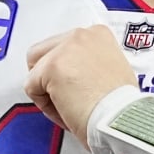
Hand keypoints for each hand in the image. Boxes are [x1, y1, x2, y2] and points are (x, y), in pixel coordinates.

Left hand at [24, 25, 135, 143]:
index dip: (64, 71)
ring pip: (34, 70)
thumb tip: (73, 73)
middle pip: (41, 52)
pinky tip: (65, 111)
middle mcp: (81, 35)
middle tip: (61, 97)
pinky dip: (44, 105)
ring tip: (67, 106)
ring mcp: (64, 49)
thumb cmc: (121, 106)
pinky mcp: (51, 67)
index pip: (63, 46)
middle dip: (46, 76)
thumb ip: (90, 63)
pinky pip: (31, 87)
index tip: (72, 87)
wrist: (122, 119)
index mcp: (97, 33)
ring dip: (45, 91)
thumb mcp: (113, 69)